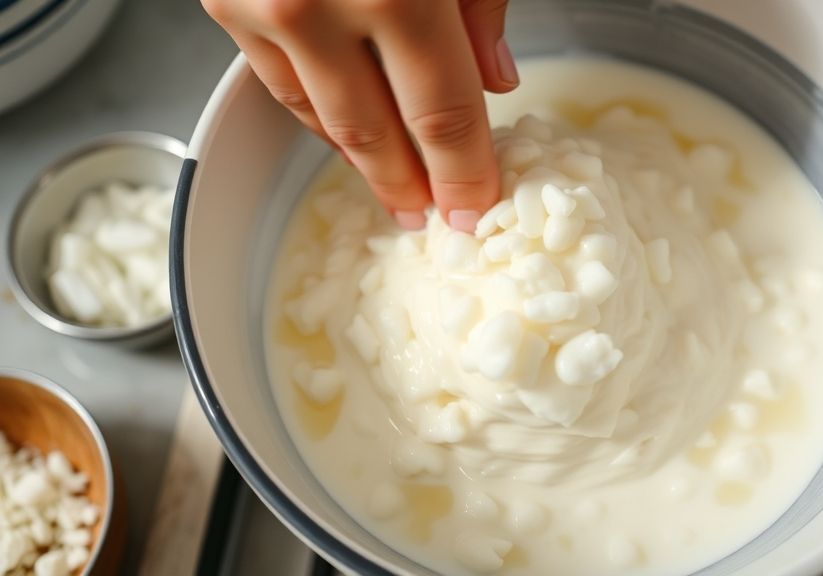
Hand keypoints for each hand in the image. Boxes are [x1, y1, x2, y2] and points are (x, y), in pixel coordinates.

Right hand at [201, 0, 516, 231]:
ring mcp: (261, 7)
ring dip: (362, 159)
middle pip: (373, 132)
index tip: (473, 208)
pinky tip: (345, 130)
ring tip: (394, 185)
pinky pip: (279, 81)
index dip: (462, 172)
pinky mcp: (224, 0)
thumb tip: (494, 78)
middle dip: (408, 184)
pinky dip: (317, 114)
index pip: (440, 114)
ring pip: (319, 116)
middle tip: (431, 215)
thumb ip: (479, 4)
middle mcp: (315, 8)